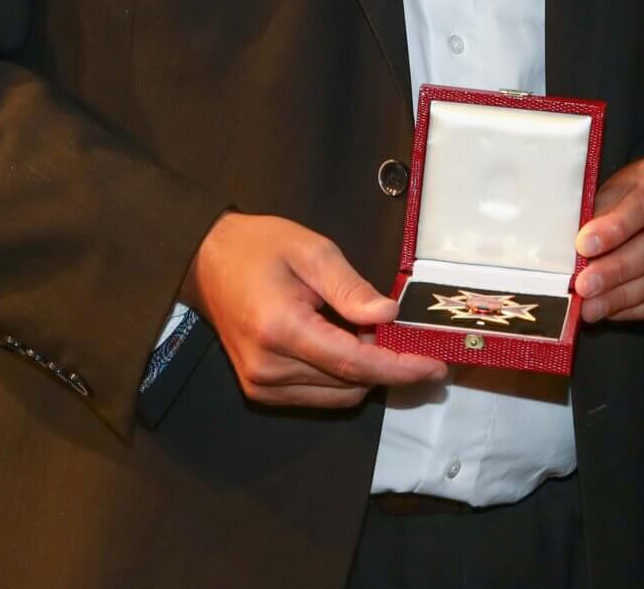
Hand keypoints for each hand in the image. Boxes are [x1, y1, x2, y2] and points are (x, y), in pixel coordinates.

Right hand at [182, 211, 446, 407]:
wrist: (207, 261)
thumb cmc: (261, 248)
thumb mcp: (313, 251)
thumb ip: (351, 288)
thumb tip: (390, 316)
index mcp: (282, 329)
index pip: (354, 363)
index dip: (400, 368)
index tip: (436, 366)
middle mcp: (269, 368)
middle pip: (350, 384)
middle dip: (387, 366)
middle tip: (408, 336)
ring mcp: (261, 385)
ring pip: (337, 396)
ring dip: (364, 373)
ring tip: (367, 332)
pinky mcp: (259, 390)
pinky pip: (317, 395)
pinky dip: (341, 376)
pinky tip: (344, 343)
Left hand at [574, 148, 643, 322]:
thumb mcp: (625, 183)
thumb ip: (604, 208)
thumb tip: (577, 241)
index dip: (618, 224)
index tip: (586, 243)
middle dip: (619, 268)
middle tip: (586, 283)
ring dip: (624, 295)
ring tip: (592, 305)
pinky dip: (637, 308)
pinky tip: (612, 309)